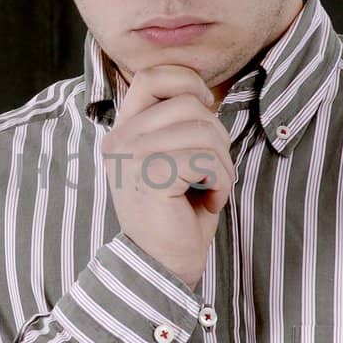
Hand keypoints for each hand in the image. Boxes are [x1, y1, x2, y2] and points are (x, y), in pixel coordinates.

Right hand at [99, 64, 234, 290]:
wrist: (160, 268)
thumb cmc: (176, 216)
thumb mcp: (174, 159)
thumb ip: (180, 124)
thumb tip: (208, 92)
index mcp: (123, 130)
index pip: (153, 75)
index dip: (189, 84)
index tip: (204, 113)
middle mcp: (121, 138)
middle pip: (190, 102)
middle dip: (216, 137)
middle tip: (208, 173)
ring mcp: (131, 155)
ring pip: (204, 131)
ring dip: (221, 164)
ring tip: (206, 191)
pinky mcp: (151, 174)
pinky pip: (206, 159)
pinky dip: (220, 183)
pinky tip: (206, 203)